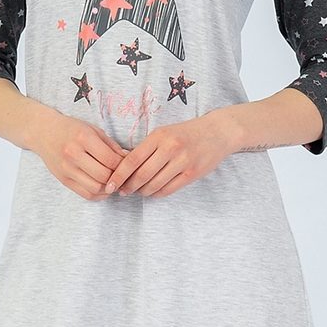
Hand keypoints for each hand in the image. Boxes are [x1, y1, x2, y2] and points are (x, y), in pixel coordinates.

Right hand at [35, 112, 129, 200]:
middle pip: (104, 175)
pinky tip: (104, 188)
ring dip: (109, 188)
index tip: (128, 165)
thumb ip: (111, 145)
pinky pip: (85, 194)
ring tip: (114, 182)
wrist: (44, 132)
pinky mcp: (63, 180)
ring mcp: (67, 169)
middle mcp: (73, 154)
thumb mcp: (93, 130)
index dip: (124, 165)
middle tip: (124, 175)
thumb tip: (128, 159)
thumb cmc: (71, 129)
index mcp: (84, 138)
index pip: (110, 159)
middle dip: (118, 178)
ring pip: (96, 188)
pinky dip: (98, 195)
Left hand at [103, 113, 232, 198]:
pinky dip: (157, 193)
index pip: (132, 159)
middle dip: (128, 187)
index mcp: (159, 136)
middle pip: (141, 175)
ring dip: (142, 191)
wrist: (217, 132)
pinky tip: (153, 191)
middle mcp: (170, 148)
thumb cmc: (185, 133)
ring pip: (154, 185)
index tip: (110, 184)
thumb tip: (124, 168)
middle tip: (122, 191)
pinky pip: (168, 189)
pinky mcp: (192, 174)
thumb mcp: (164, 133)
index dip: (118, 175)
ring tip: (138, 191)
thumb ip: (146, 148)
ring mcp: (182, 162)